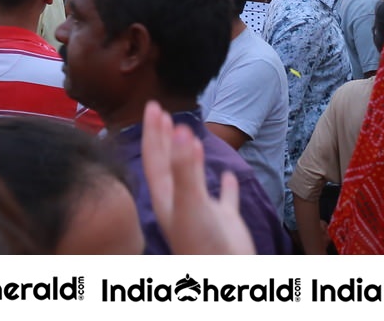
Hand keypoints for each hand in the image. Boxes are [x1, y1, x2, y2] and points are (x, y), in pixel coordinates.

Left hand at [139, 101, 253, 254]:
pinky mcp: (223, 223)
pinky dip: (226, 186)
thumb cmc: (202, 245)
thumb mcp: (190, 202)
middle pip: (167, 163)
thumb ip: (185, 168)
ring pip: (191, 178)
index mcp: (165, 196)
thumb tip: (182, 130)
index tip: (154, 106)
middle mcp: (179, 202)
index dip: (153, 131)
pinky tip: (229, 176)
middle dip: (163, 137)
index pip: (155, 156)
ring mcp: (201, 212)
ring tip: (188, 135)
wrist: (225, 276)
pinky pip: (224, 200)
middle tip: (160, 111)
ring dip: (189, 156)